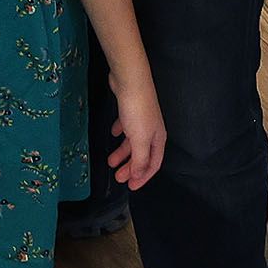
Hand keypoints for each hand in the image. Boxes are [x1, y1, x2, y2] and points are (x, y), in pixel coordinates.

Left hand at [104, 68, 166, 187]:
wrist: (130, 81)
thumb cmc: (137, 111)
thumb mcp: (140, 140)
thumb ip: (140, 159)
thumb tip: (139, 175)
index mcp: (158, 140)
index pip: (153, 164)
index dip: (143, 177)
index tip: (131, 187)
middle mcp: (152, 131)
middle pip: (142, 155)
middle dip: (131, 167)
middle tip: (118, 177)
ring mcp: (141, 120)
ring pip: (133, 142)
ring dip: (122, 153)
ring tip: (110, 161)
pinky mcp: (130, 110)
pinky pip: (126, 127)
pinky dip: (120, 133)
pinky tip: (113, 133)